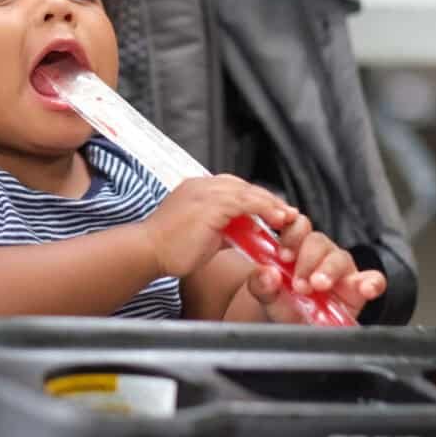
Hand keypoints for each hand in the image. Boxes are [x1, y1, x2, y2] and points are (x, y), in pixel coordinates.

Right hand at [143, 175, 298, 277]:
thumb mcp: (202, 235)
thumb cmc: (169, 248)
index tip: (274, 211)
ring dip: (270, 204)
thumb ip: (223, 229)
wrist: (148, 252)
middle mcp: (201, 185)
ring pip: (247, 192)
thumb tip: (245, 233)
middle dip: (268, 200)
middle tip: (288, 213)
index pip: (235, 188)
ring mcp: (205, 192)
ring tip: (287, 217)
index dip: (257, 199)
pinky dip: (264, 209)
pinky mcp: (209, 204)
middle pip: (243, 186)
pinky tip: (276, 219)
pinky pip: (244, 202)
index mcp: (197, 189)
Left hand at [245, 215, 386, 322]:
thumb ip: (262, 286)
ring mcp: (341, 270)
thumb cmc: (284, 309)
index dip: (292, 234)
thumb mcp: (267, 298)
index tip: (283, 255)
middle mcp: (320, 255)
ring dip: (329, 270)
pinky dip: (371, 282)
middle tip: (298, 283)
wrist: (298, 333)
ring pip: (340, 257)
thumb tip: (266, 274)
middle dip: (307, 259)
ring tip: (318, 285)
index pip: (297, 227)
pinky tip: (365, 288)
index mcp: (296, 249)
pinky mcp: (360, 288)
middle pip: (318, 241)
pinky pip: (373, 279)